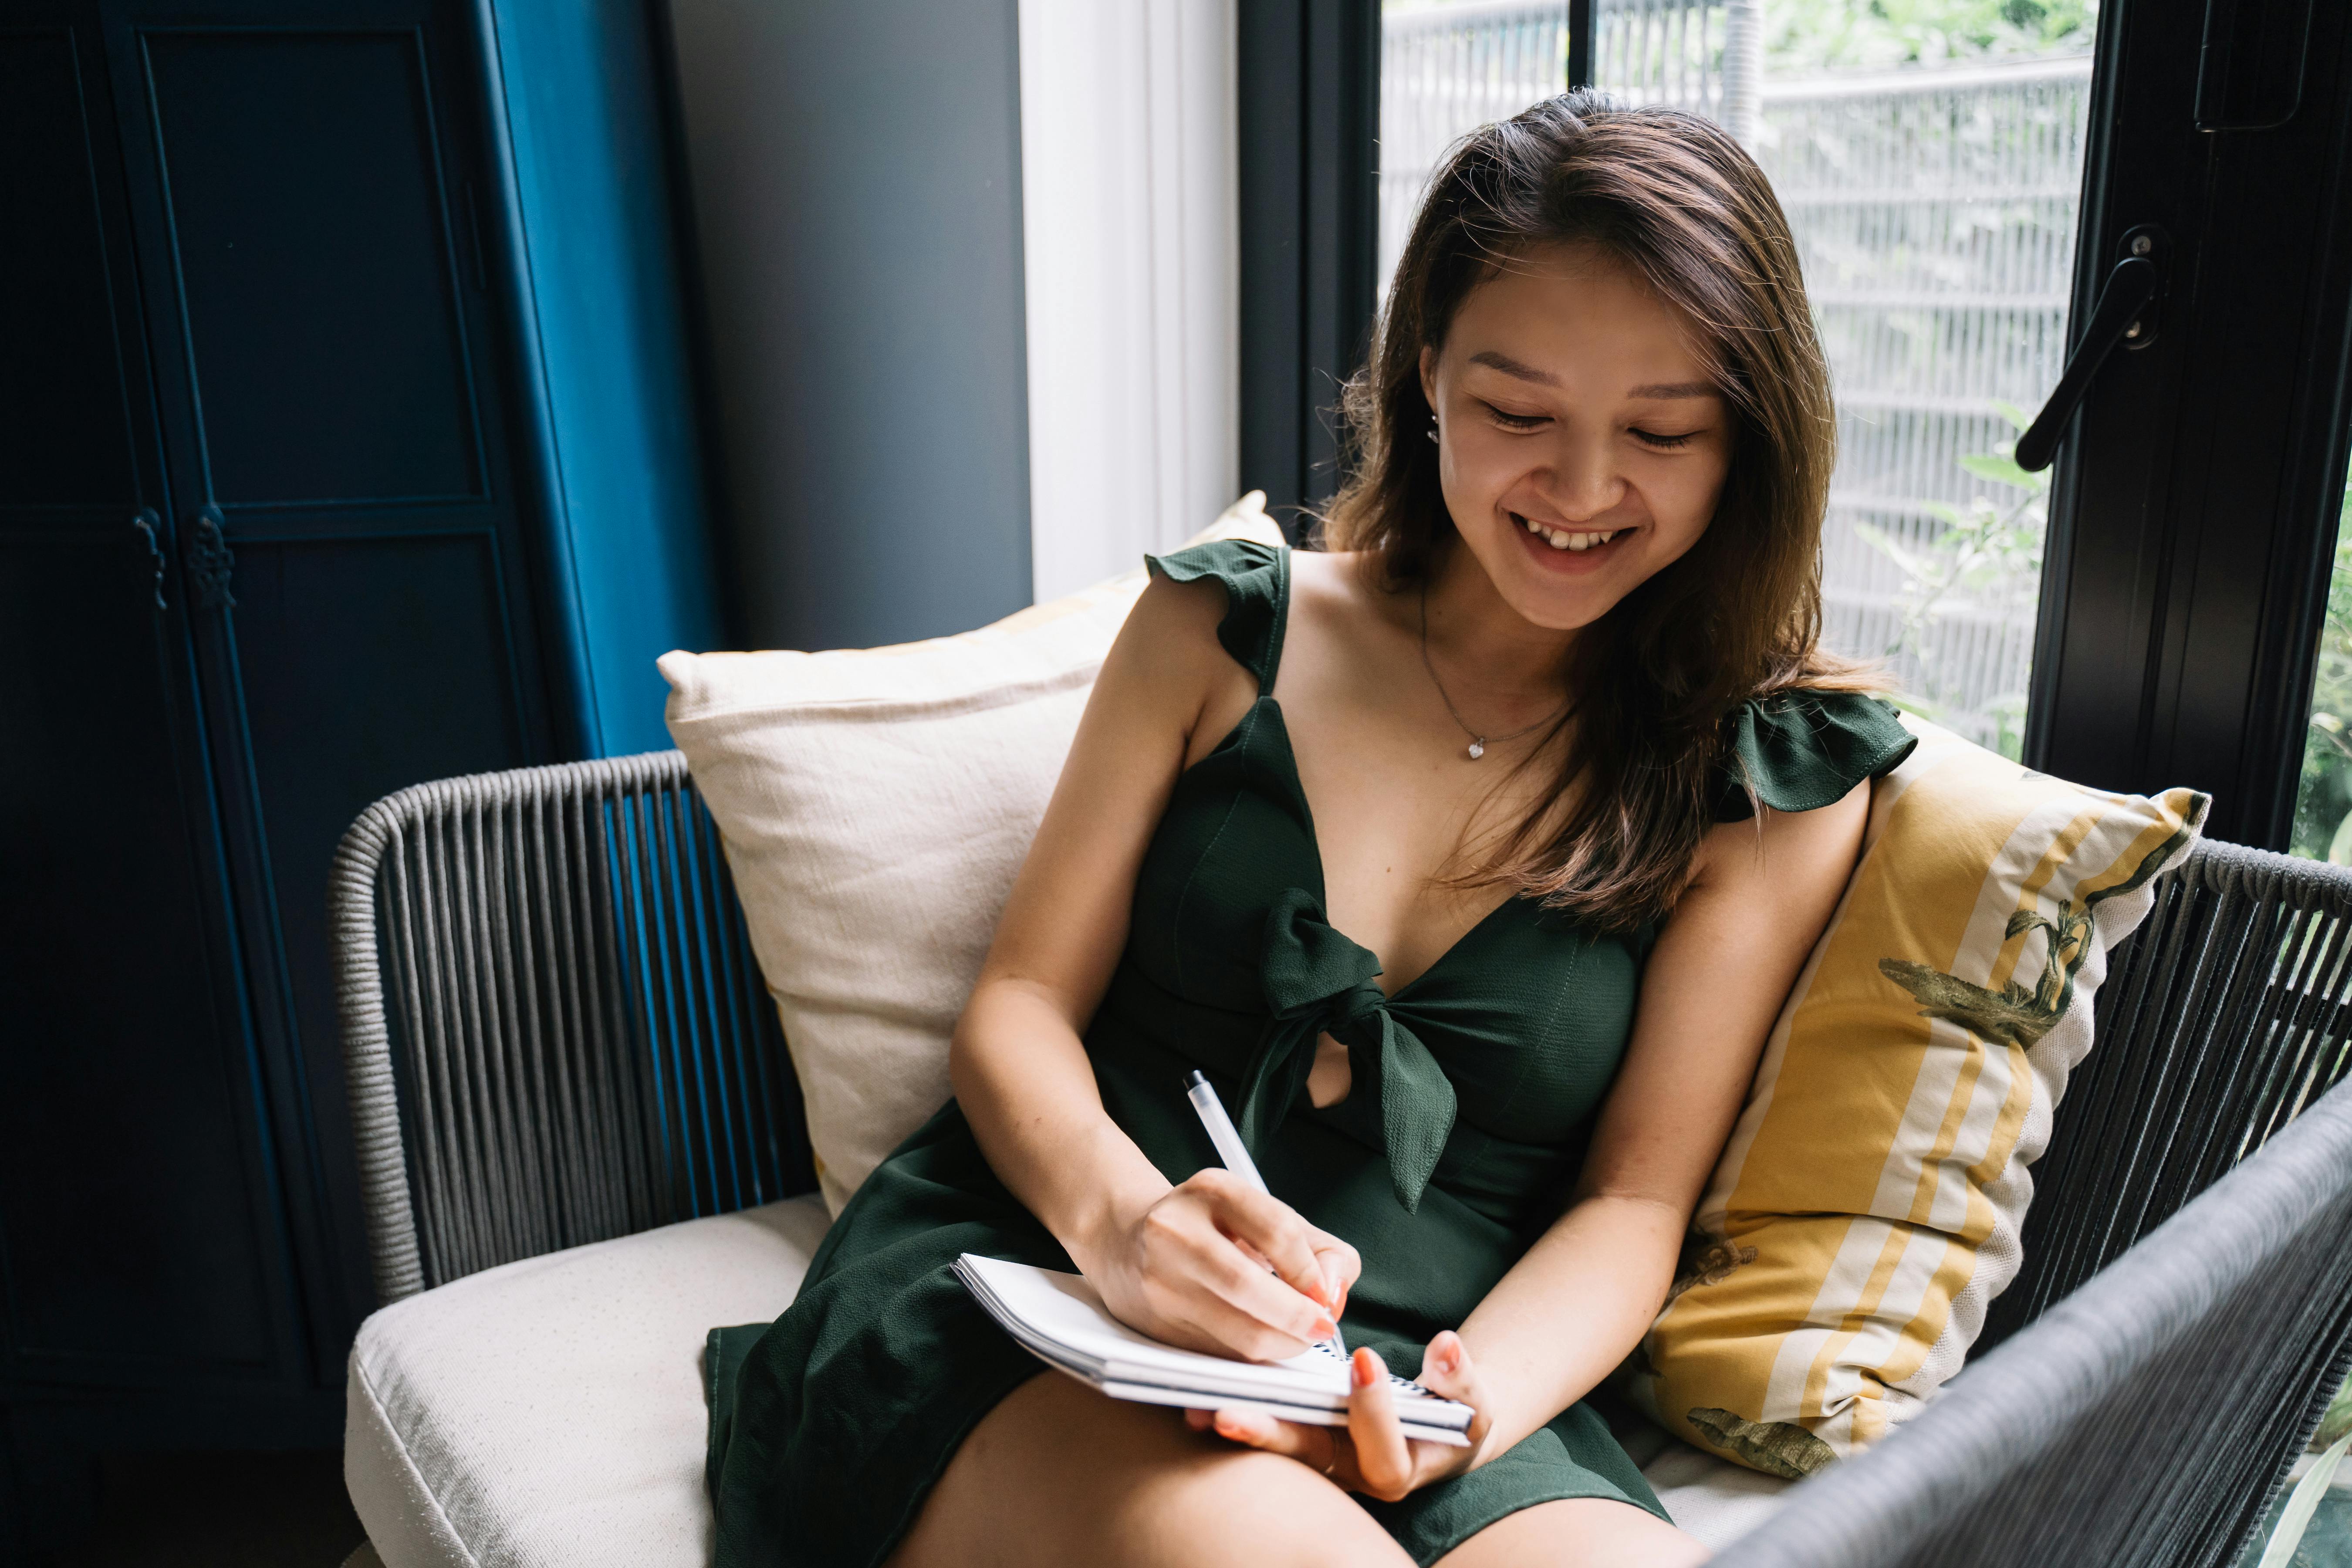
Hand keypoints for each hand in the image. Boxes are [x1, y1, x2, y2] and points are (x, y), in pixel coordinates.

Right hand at [1084, 1170, 1361, 1361]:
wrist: (1125, 1240)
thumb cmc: (1211, 1229)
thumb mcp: (1263, 1217)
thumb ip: (1317, 1247)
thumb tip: (1335, 1293)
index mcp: (1213, 1191)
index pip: (1277, 1231)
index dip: (1311, 1271)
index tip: (1326, 1296)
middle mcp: (1177, 1231)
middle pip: (1249, 1286)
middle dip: (1298, 1318)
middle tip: (1321, 1328)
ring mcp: (1160, 1280)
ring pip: (1236, 1332)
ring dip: (1281, 1345)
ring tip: (1297, 1338)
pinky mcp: (1155, 1325)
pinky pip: (1219, 1355)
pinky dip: (1251, 1358)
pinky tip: (1260, 1343)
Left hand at [1186, 1331, 1493, 1500]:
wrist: (1441, 1425)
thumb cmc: (1456, 1411)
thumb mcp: (1471, 1397)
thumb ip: (1459, 1375)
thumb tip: (1445, 1346)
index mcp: (1401, 1468)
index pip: (1384, 1456)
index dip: (1375, 1413)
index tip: (1365, 1361)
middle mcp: (1354, 1474)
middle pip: (1312, 1459)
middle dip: (1273, 1435)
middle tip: (1231, 1413)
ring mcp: (1324, 1458)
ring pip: (1281, 1447)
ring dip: (1242, 1426)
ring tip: (1200, 1407)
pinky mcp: (1303, 1438)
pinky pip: (1269, 1429)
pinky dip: (1239, 1414)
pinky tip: (1199, 1400)